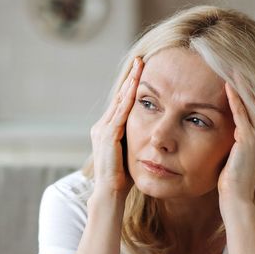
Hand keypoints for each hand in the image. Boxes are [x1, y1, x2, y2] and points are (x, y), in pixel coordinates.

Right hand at [90, 57, 142, 199]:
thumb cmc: (123, 179)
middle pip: (119, 97)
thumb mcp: (132, 153)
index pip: (121, 103)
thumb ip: (137, 140)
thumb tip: (153, 134)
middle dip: (131, 78)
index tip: (142, 70)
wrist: (109, 194)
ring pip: (119, 101)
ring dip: (130, 82)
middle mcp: (101, 127)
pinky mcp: (107, 136)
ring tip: (140, 66)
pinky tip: (137, 86)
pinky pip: (120, 113)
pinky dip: (129, 98)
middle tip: (140, 59)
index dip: (131, 86)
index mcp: (106, 130)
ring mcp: (102, 130)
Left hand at [217, 76, 254, 207]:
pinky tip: (227, 84)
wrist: (237, 198)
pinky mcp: (249, 139)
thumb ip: (241, 137)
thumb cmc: (234, 178)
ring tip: (231, 64)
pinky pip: (241, 113)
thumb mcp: (240, 153)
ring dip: (240, 83)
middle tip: (235, 59)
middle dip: (246, 78)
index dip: (249, 85)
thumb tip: (235, 126)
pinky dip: (234, 97)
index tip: (238, 68)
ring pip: (250, 102)